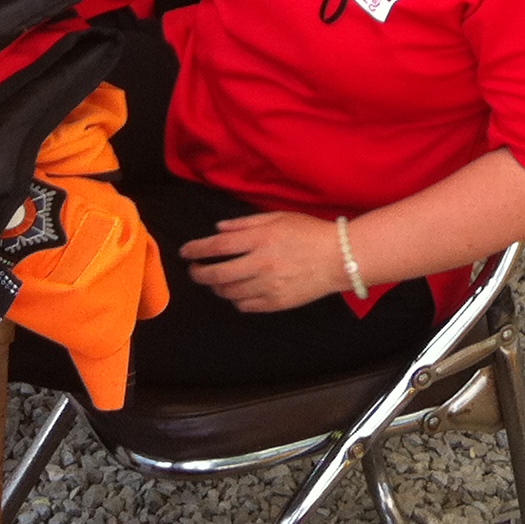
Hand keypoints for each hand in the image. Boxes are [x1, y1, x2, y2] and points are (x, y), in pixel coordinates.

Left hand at [178, 211, 350, 312]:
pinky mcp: (276, 303)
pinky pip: (245, 306)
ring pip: (228, 293)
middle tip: (195, 271)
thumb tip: (218, 229)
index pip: (218, 246)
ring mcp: (269, 287)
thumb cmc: (309, 232)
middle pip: (217, 274)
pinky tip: (237, 291)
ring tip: (216, 281)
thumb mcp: (278, 217)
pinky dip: (235, 299)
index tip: (185, 253)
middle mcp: (261, 264)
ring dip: (216, 287)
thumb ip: (246, 223)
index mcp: (261, 239)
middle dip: (199, 273)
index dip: (196, 250)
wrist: (339, 258)